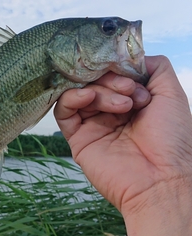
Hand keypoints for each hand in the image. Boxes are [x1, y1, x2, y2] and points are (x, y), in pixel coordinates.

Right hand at [54, 55, 191, 216]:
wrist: (162, 179)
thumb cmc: (172, 140)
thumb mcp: (171, 93)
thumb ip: (155, 67)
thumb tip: (130, 55)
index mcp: (131, 101)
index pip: (113, 72)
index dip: (120, 69)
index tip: (135, 78)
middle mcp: (110, 111)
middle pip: (95, 79)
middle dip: (112, 79)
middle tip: (130, 91)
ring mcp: (93, 124)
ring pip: (80, 90)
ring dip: (99, 90)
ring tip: (123, 105)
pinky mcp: (77, 138)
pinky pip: (63, 110)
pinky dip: (73, 97)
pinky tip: (89, 98)